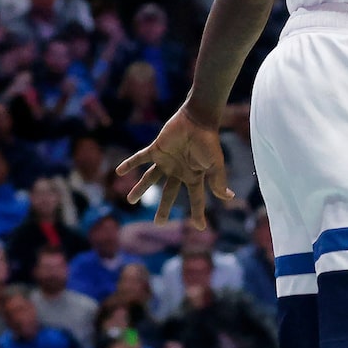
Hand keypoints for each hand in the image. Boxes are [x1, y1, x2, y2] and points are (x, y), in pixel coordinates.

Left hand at [118, 107, 232, 227]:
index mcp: (194, 176)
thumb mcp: (216, 164)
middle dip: (163, 208)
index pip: (196, 199)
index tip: (200, 227)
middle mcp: (178, 171)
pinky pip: (140, 158)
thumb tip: (228, 198)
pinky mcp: (156, 150)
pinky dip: (130, 164)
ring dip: (140, 189)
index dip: (198, 213)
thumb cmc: (208, 142)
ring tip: (130, 200)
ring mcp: (166, 161)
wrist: (197, 120)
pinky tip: (119, 172)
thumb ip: (218, 181)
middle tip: (159, 223)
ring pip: (150, 178)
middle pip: (169, 193)